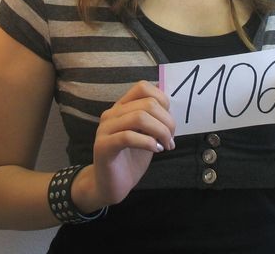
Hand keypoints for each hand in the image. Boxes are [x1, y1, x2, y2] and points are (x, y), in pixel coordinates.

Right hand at [81, 80, 175, 207]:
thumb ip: (154, 117)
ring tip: (166, 145)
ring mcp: (105, 129)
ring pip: (139, 117)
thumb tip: (167, 100)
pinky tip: (155, 150)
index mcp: (122, 107)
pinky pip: (128, 136)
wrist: (110, 186)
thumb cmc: (131, 158)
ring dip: (160, 131)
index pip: (143, 87)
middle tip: (171, 139)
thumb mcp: (148, 133)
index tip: (169, 121)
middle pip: (146, 103)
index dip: (162, 100)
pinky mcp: (103, 146)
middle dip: (167, 121)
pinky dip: (147, 142)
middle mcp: (112, 113)